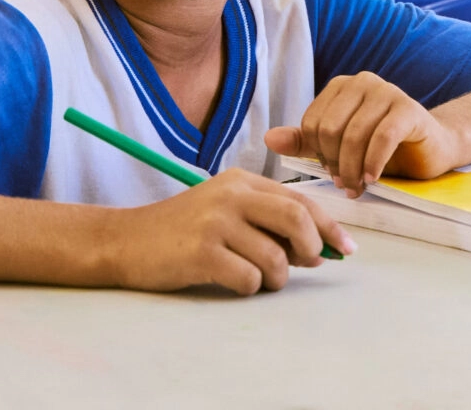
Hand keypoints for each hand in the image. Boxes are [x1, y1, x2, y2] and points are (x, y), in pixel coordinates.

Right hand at [106, 169, 352, 295]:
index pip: (301, 199)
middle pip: (297, 219)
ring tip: (259, 278)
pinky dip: (250, 288)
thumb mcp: (225, 210)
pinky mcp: (201, 253)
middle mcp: (231, 196)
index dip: (330, 226)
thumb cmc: (181, 230)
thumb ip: (268, 221)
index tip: (346, 248)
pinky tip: (233, 281)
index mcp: (242, 181)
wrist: (124, 240)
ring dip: (276, 277)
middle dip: (313, 247)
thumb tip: (319, 248)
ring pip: (275, 257)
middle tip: (308, 264)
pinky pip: (248, 279)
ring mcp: (215, 223)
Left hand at [266, 72, 464, 196]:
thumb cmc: (381, 148)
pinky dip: (373, 164)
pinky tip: (372, 179)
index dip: (318, 155)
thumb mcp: (338, 146)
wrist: (429, 149)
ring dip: (352, 169)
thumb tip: (269, 138)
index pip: (312, 123)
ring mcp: (388, 92)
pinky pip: (382, 138)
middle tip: (345, 184)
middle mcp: (363, 82)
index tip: (332, 172)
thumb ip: (305, 142)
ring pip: (354, 136)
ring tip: (357, 187)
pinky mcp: (409, 109)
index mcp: (342, 87)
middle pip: (329, 129)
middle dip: (334, 164)